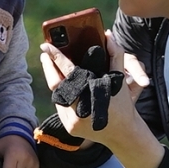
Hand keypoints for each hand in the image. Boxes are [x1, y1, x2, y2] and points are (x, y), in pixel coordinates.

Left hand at [41, 43, 164, 167]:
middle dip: (48, 67)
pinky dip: (61, 95)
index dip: (56, 57)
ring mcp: (73, 121)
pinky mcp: (69, 128)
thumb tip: (108, 34)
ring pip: (57, 96)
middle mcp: (80, 110)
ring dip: (54, 81)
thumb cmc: (122, 104)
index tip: (47, 45)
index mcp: (91, 95)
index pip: (68, 72)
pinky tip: (63, 86)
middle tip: (45, 54)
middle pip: (55, 85)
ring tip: (52, 67)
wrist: (123, 133)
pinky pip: (61, 107)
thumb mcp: (119, 79)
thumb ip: (116, 55)